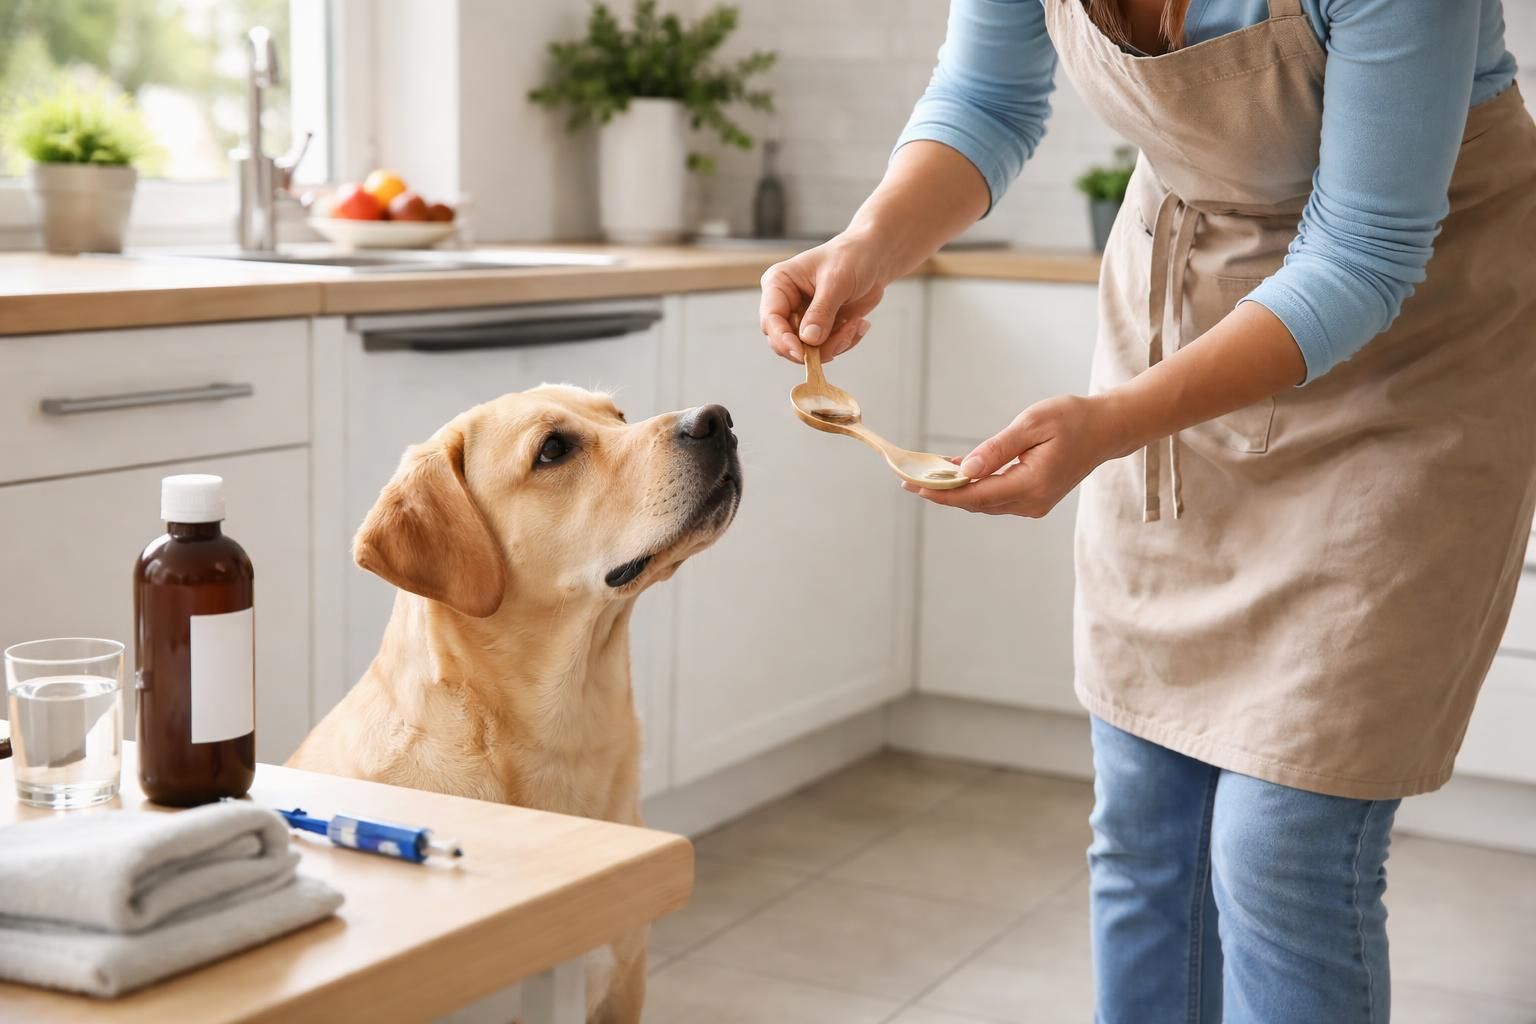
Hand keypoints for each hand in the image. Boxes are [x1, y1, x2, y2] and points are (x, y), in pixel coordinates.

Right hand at [760, 233, 888, 362]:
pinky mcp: (819, 329)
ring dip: (835, 344)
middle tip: (845, 335)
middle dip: (815, 347)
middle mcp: (786, 304)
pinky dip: (843, 342)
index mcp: (779, 284)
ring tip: (856, 324)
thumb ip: (821, 311)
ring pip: (808, 350)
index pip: (770, 320)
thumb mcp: (837, 281)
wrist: (873, 258)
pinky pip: (825, 349)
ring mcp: (802, 319)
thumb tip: (808, 339)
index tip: (802, 354)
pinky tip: (857, 323)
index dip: (783, 340)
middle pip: (785, 342)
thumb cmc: (851, 257)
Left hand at [904, 394, 1130, 516]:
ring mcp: (1034, 504)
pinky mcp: (1034, 499)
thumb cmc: (1073, 418)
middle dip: (942, 492)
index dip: (942, 492)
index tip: (913, 485)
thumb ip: (997, 448)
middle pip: (976, 503)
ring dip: (957, 490)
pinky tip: (957, 472)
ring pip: (985, 502)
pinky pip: (997, 497)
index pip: (976, 495)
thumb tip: (966, 469)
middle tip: (909, 479)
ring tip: (928, 474)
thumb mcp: (1032, 424)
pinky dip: (975, 487)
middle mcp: (1032, 502)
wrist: (1107, 429)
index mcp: (1032, 484)